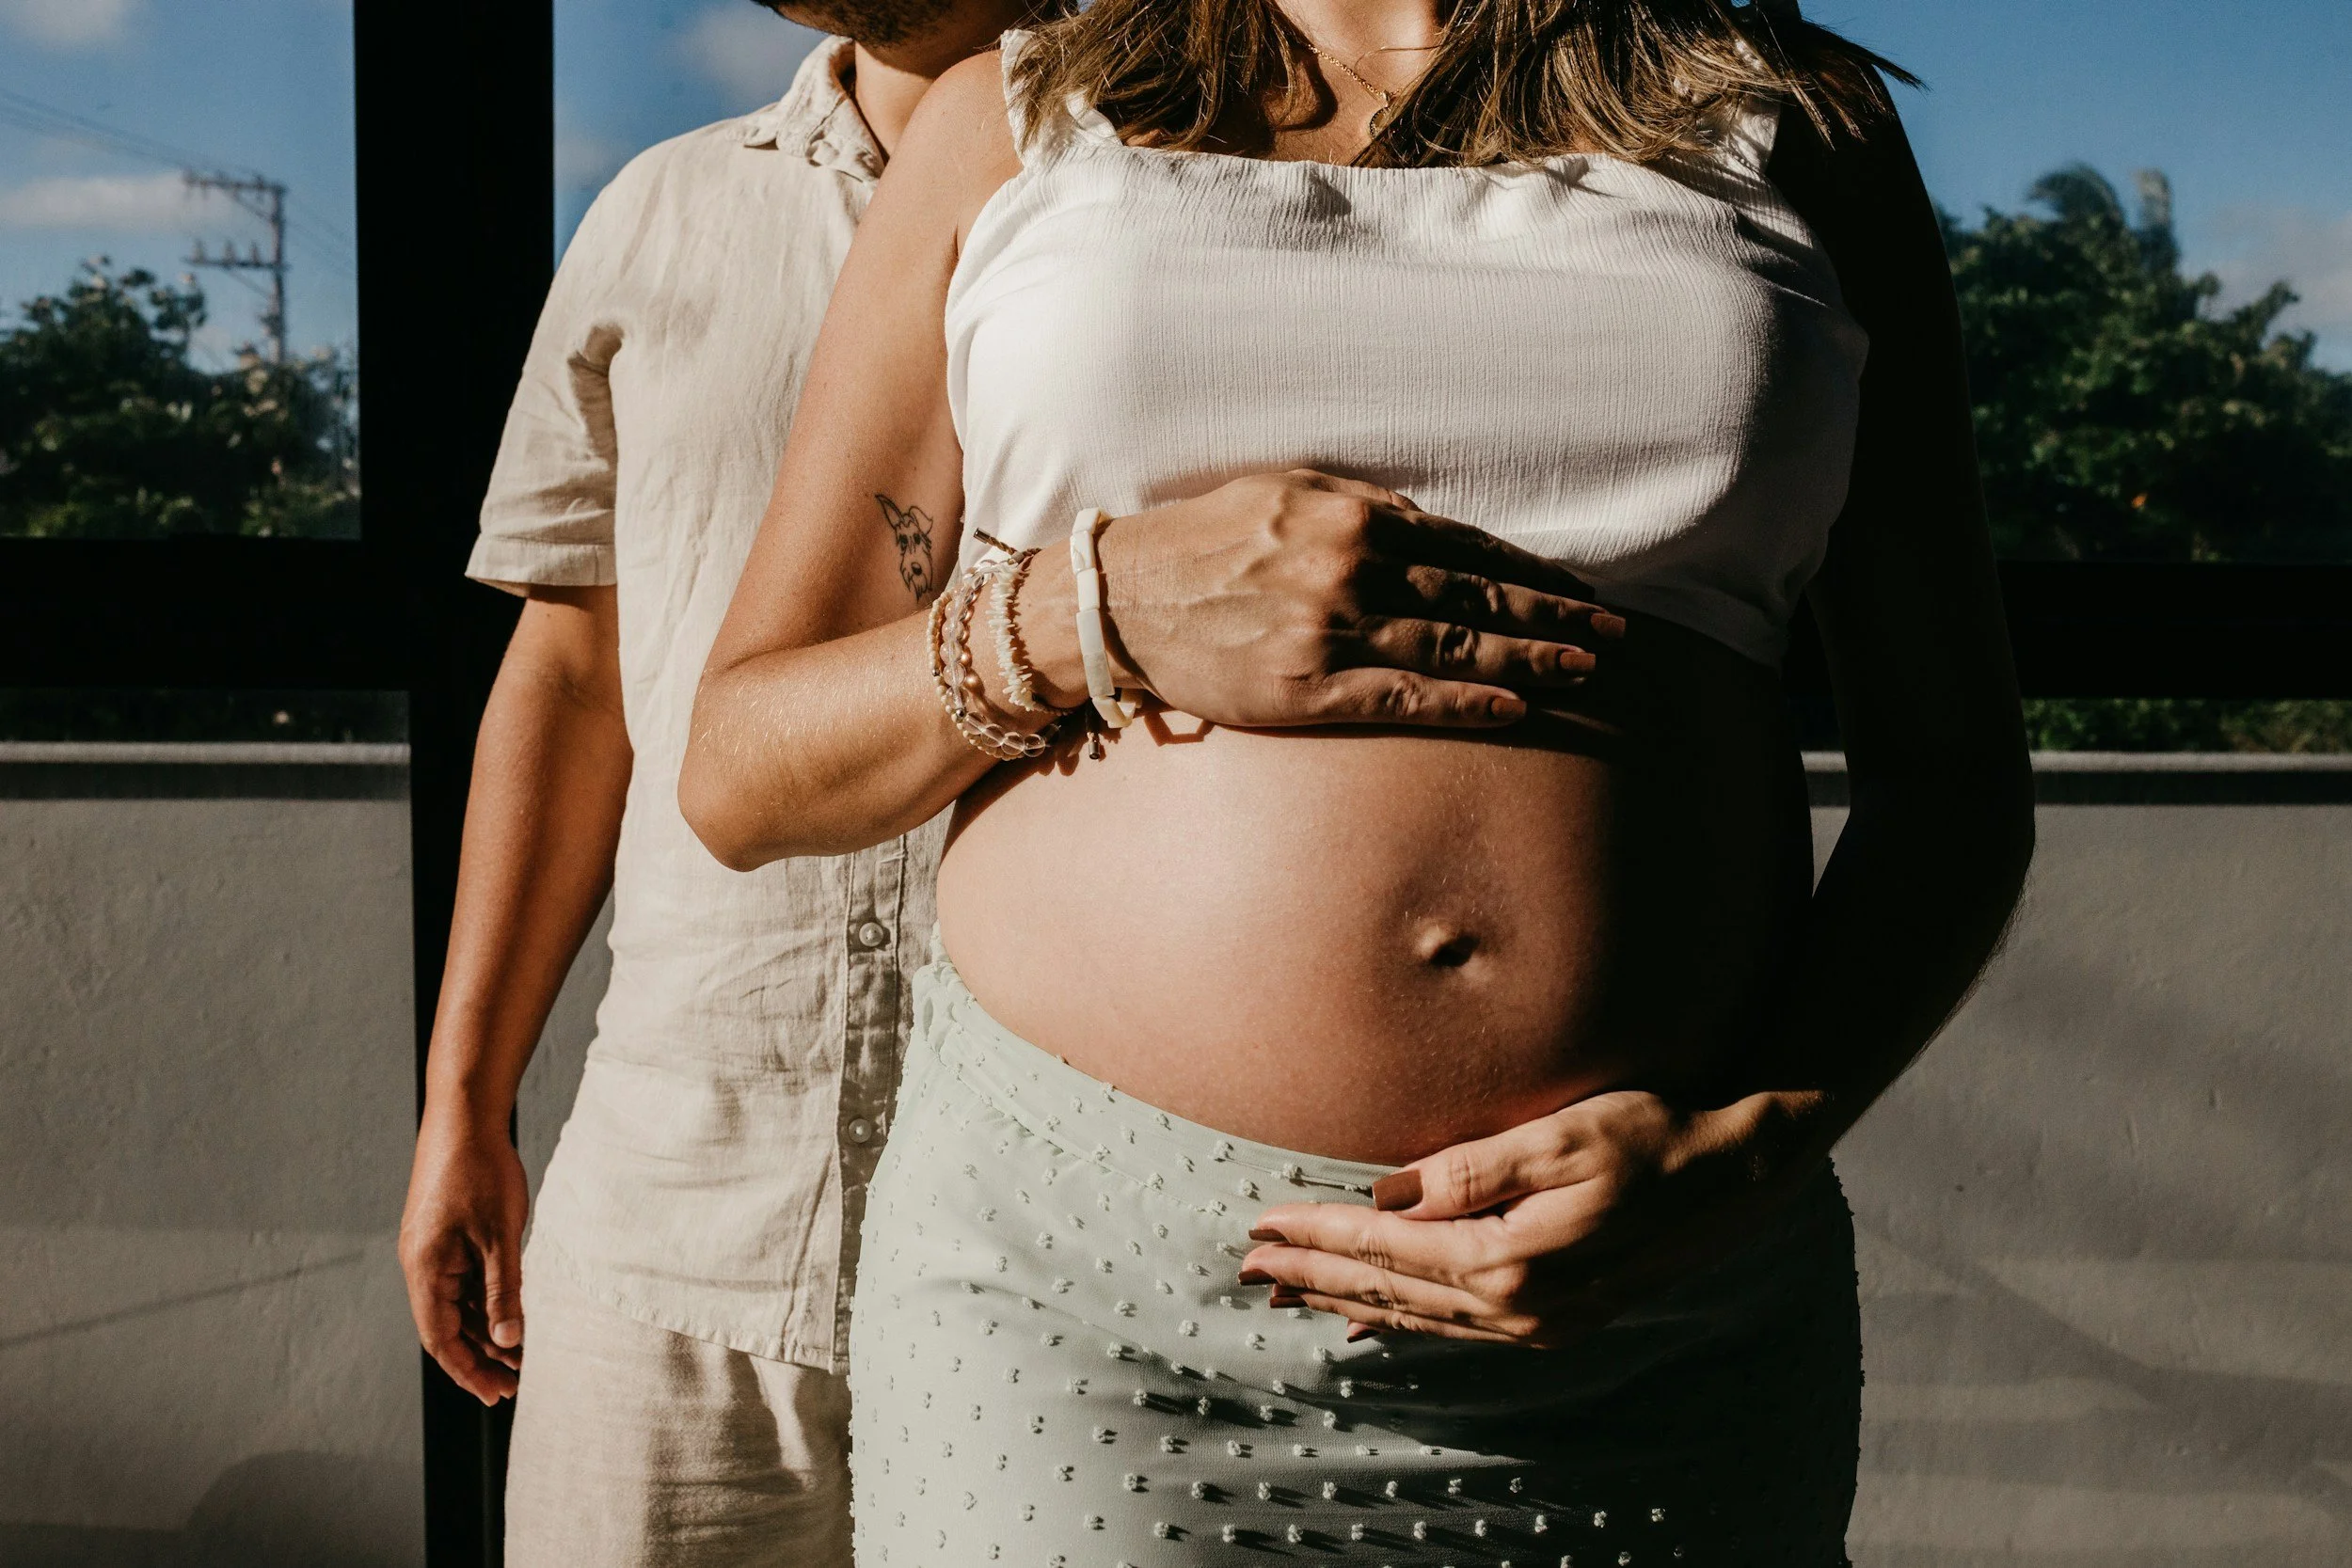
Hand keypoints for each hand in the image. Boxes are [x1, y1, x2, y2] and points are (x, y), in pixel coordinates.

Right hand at [398, 1111, 529, 1402]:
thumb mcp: (501, 1236)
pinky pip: (461, 1280)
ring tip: (520, 1355)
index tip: (496, 1396)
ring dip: (485, 1329)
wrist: (465, 1115)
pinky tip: (512, 1312)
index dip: (468, 1371)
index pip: (441, 1339)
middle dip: (480, 1357)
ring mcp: (432, 1249)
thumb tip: (510, 1341)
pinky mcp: (446, 1234)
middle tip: (516, 1383)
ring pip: (456, 1304)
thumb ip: (504, 1290)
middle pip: (447, 1327)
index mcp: (425, 1269)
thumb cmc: (481, 1171)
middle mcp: (421, 1264)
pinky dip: (484, 1300)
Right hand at [1028, 470, 1624, 729]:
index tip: (1583, 590)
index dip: (1532, 571)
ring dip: (1532, 658)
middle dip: (1555, 615)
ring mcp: (1330, 629)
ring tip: (1590, 670)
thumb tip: (1428, 526)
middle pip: (1477, 594)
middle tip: (1617, 634)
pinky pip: (1404, 695)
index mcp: (1350, 513)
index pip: (1466, 546)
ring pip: (1455, 643)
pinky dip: (1465, 699)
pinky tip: (1515, 707)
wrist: (1118, 600)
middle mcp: (1350, 565)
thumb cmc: (1199, 542)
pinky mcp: (1305, 688)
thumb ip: (1359, 506)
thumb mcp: (1281, 493)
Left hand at [1238, 1090, 1824, 1346]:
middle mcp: (1522, 1307)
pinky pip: (1457, 1328)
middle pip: (1393, 1291)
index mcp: (1514, 1261)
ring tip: (1291, 1291)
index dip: (1320, 1234)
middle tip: (1249, 1267)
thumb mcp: (1561, 1134)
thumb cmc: (1653, 1133)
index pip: (1389, 1248)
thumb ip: (1471, 1168)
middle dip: (1316, 1274)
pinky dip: (1404, 1322)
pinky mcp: (1558, 1320)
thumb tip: (1389, 1194)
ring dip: (1350, 1301)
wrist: (1739, 1173)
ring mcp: (1541, 1323)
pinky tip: (1370, 1323)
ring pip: (1419, 1317)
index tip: (1260, 1225)